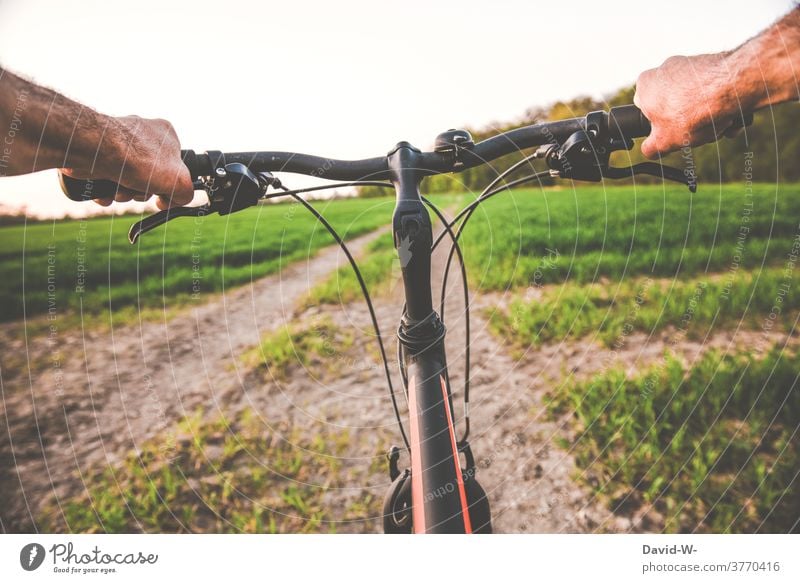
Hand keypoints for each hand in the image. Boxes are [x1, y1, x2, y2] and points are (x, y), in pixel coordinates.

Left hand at [61, 116, 193, 208]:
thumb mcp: (179, 181)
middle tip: (138, 192)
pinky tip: (106, 193)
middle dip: (143, 192)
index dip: (169, 185)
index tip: (162, 194)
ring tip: (119, 191)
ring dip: (125, 194)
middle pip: (150, 175)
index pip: (176, 166)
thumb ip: (186, 193)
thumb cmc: (137, 158)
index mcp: (166, 133)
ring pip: (128, 179)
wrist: (94, 150)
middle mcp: (142, 134)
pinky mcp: (98, 151)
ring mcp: (118, 141)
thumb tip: (175, 199)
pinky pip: (108, 178)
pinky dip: (107, 190)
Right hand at [633, 53, 745, 158]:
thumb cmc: (691, 112)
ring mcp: (689, 63)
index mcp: (645, 84)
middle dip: (687, 123)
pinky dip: (720, 103)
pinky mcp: (712, 61)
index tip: (672, 135)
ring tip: (719, 125)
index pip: (645, 110)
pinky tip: (730, 115)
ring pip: (695, 99)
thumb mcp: (663, 142)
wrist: (729, 87)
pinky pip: (712, 89)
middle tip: (698, 133)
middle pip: (673, 106)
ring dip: (707, 116)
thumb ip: (650, 148)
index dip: (659, 127)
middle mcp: (664, 69)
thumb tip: (649, 150)